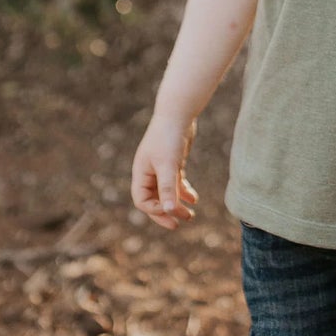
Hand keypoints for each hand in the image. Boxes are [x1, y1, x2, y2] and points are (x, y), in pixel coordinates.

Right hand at [131, 115, 197, 230]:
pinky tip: (194, 199)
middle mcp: (148, 172)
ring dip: (177, 205)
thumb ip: (168, 189)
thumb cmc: (169, 137)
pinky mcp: (173, 163)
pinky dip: (184, 192)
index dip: (155, 210)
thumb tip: (169, 212)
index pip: (142, 201)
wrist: (178, 113)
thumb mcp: (168, 165)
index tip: (172, 210)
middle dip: (167, 212)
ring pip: (167, 193)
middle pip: (153, 200)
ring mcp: (161, 168)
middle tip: (181, 223)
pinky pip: (176, 184)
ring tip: (191, 215)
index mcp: (141, 173)